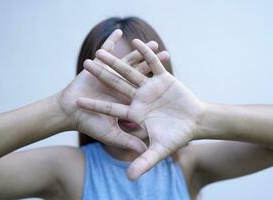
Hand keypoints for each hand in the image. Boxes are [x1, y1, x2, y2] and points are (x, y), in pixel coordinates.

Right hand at [58, 30, 168, 152]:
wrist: (69, 113)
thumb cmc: (88, 124)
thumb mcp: (111, 135)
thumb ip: (128, 142)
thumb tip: (146, 153)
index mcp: (126, 99)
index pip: (146, 91)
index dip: (158, 85)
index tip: (174, 80)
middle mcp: (120, 86)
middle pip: (140, 72)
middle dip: (153, 63)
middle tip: (167, 53)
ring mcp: (109, 75)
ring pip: (127, 61)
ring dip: (138, 51)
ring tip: (151, 42)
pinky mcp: (97, 67)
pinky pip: (105, 51)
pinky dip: (111, 41)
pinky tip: (119, 31)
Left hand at [77, 39, 204, 179]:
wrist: (195, 123)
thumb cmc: (178, 136)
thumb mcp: (159, 150)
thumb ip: (144, 162)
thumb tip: (128, 178)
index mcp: (135, 113)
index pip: (110, 108)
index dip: (94, 105)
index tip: (77, 101)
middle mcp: (140, 98)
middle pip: (116, 84)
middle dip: (101, 75)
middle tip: (85, 64)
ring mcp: (151, 87)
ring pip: (131, 71)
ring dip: (117, 61)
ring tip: (101, 50)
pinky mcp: (164, 78)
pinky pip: (153, 63)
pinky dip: (146, 53)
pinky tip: (135, 41)